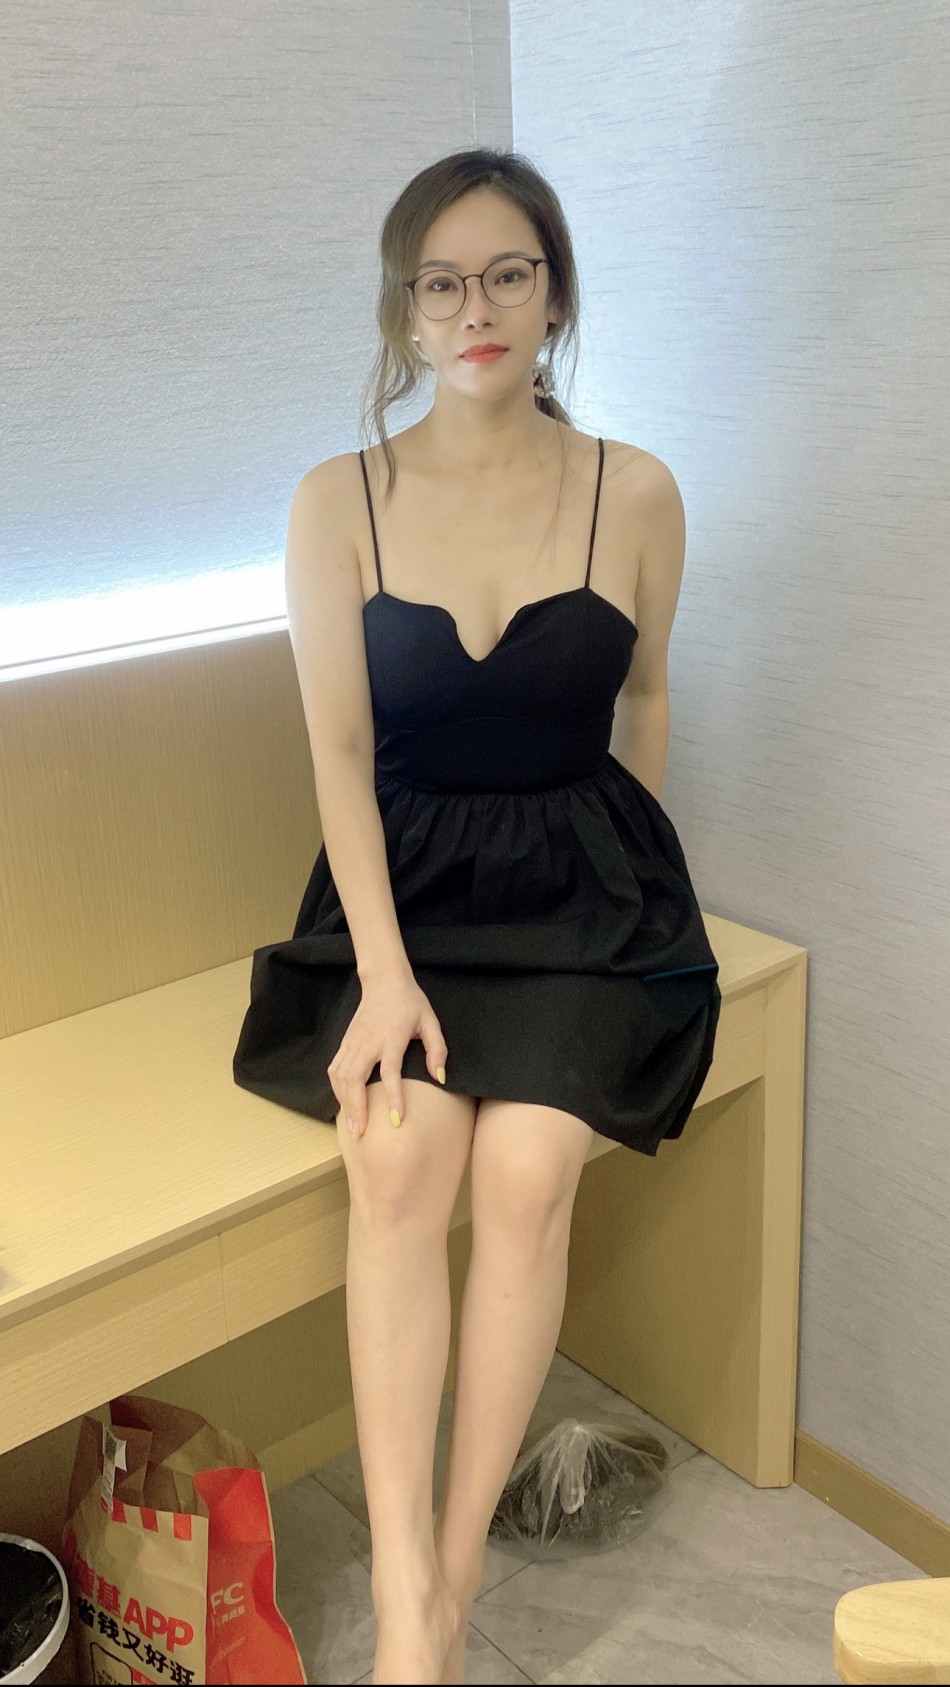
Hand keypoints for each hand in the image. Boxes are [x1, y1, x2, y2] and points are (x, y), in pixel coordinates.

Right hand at [327, 969, 447, 1137]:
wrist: (384, 981)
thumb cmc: (410, 1003)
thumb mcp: (430, 1022)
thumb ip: (437, 1049)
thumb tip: (440, 1077)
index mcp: (392, 1037)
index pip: (390, 1072)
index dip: (393, 1096)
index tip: (395, 1120)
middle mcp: (368, 1042)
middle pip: (355, 1078)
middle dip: (356, 1107)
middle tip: (361, 1132)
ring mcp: (353, 1042)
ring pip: (340, 1076)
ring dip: (344, 1102)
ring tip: (352, 1124)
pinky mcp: (345, 1042)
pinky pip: (335, 1068)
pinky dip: (336, 1088)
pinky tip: (343, 1103)